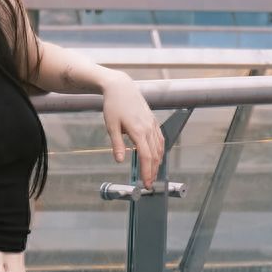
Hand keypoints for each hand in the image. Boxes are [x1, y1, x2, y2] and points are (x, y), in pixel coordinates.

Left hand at [101, 74, 165, 189]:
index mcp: (138, 130)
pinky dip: (160, 150)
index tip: (146, 182)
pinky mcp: (153, 121)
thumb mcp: (111, 126)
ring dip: (157, 163)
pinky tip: (157, 157)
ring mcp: (152, 124)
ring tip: (152, 173)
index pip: (145, 156)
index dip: (146, 171)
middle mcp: (148, 128)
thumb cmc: (114, 105)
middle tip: (149, 184)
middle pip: (154, 155)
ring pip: (159, 148)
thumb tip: (120, 160)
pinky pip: (160, 139)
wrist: (121, 87)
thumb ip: (117, 144)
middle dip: (152, 171)